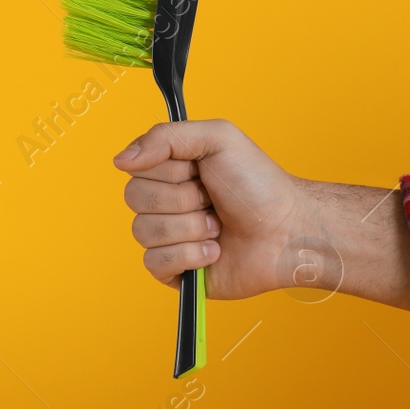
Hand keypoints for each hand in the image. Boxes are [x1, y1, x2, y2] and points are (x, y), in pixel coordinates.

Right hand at [112, 120, 409, 310]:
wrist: (289, 231)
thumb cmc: (259, 185)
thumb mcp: (218, 138)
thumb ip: (166, 137)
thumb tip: (120, 159)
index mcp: (169, 170)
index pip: (137, 168)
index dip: (170, 171)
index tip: (200, 171)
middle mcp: (164, 202)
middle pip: (135, 199)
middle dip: (182, 199)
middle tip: (213, 200)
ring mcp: (168, 238)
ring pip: (144, 232)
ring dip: (189, 228)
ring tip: (217, 227)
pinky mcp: (175, 271)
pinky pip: (154, 263)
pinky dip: (189, 256)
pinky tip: (214, 251)